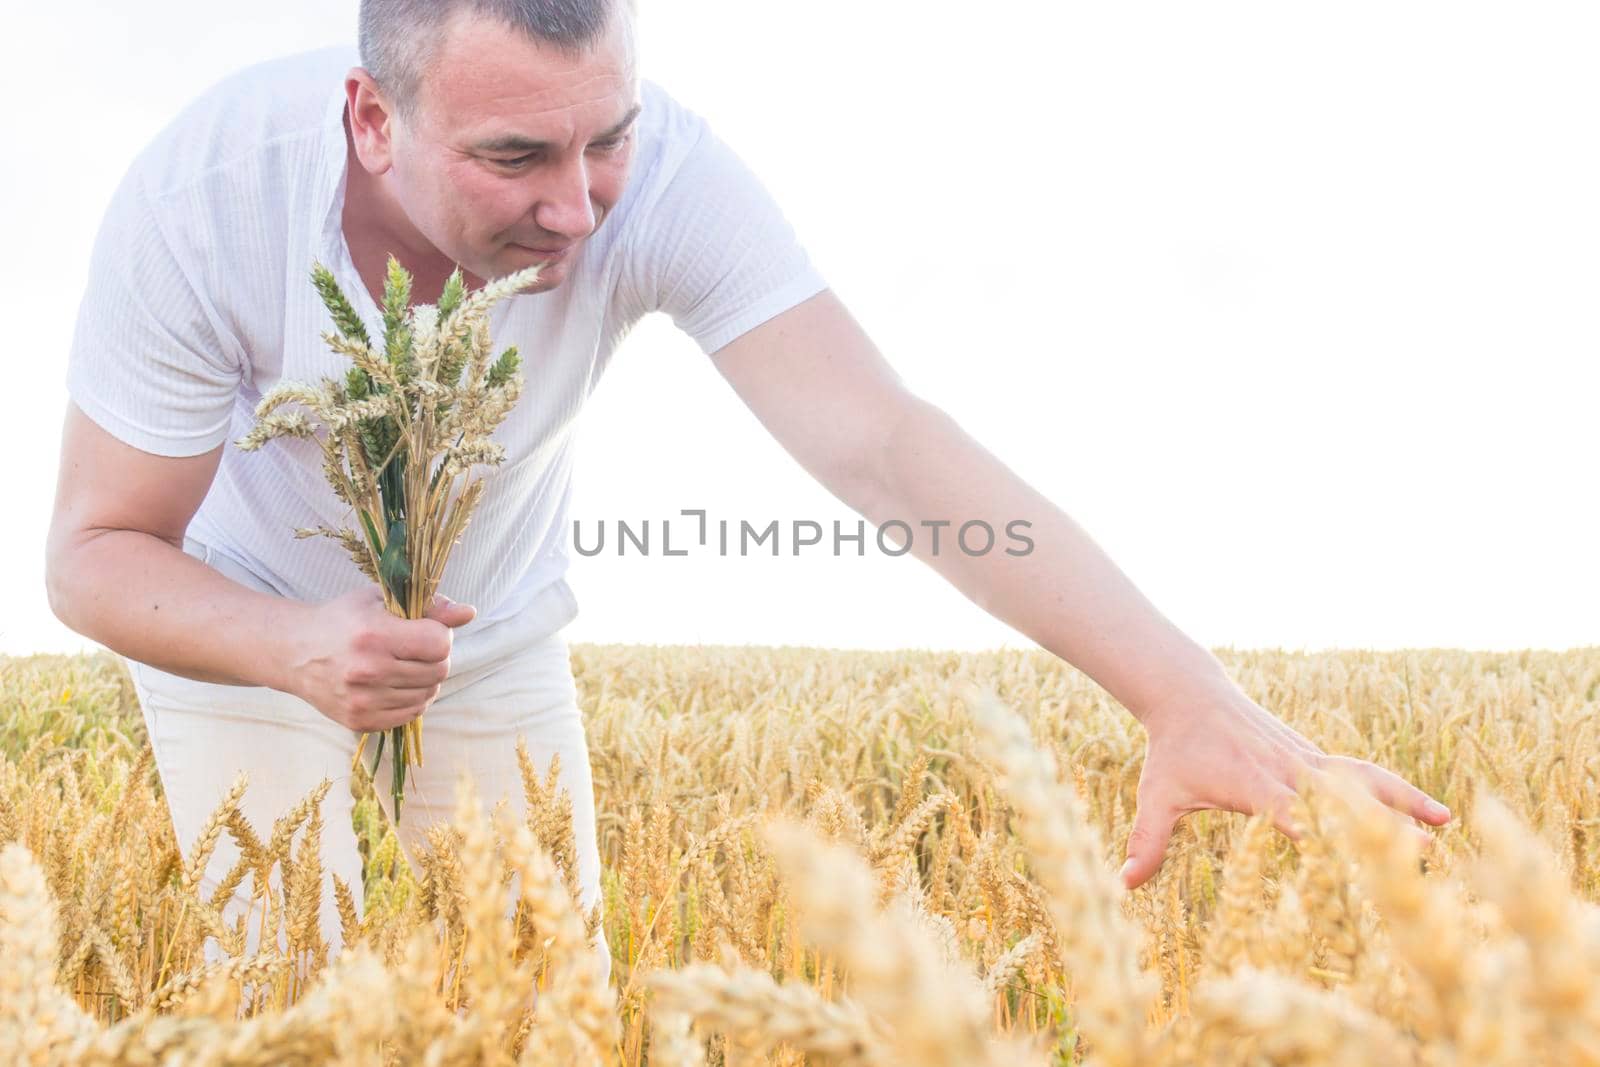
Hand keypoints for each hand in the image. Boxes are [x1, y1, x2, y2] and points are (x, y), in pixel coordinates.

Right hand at [283, 587, 476, 732]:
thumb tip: (469, 613)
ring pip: (428, 695)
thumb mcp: (380, 600)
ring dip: (425, 680)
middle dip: (435, 657)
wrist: (296, 653)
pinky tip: (395, 684)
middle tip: (414, 648)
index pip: (439, 644)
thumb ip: (428, 606)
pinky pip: (411, 715)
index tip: (425, 630)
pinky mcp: (360, 721)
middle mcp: (368, 671)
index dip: (440, 635)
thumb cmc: (343, 620)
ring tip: (403, 665)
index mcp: (374, 636)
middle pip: (438, 671)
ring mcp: (363, 701)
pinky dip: (412, 700)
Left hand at [1118, 682, 1450, 889]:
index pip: (1287, 811)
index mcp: (1251, 784)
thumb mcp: (1157, 795)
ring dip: (1403, 799)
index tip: (1345, 854)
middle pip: (1339, 796)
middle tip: (1424, 852)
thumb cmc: (1173, 751)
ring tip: (1447, 824)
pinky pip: (1363, 772)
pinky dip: (1396, 790)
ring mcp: (1305, 759)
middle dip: (1378, 822)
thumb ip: (1147, 841)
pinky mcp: (1315, 756)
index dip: (1314, 830)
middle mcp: (1286, 769)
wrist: (1189, 693)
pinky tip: (1433, 812)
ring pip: (1362, 778)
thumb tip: (1122, 883)